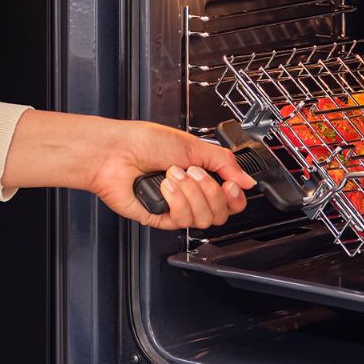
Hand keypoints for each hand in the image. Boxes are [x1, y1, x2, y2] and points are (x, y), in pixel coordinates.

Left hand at [1, 111, 255, 229]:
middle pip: (221, 214)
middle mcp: (191, 194)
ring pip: (204, 219)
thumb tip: (247, 180)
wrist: (116, 152)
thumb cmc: (144, 142)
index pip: (231, 200)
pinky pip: (182, 220)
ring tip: (173, 175)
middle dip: (209, 190)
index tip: (231, 185)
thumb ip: (225, 164)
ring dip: (191, 193)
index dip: (236, 197)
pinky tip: (165, 187)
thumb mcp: (193, 146)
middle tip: (192, 172)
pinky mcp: (161, 218)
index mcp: (201, 176)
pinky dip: (176, 200)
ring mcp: (176, 208)